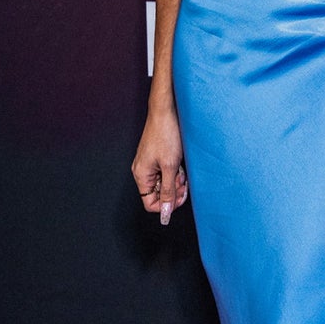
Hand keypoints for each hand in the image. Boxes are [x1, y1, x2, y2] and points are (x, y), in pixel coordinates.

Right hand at [131, 107, 188, 225]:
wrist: (166, 110)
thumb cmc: (166, 133)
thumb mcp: (170, 166)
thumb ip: (168, 191)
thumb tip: (165, 212)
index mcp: (141, 175)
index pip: (150, 203)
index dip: (166, 204)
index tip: (180, 197)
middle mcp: (142, 171)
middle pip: (158, 193)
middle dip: (173, 190)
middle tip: (183, 181)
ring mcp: (149, 163)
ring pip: (164, 182)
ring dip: (175, 180)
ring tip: (182, 169)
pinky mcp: (157, 156)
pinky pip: (165, 171)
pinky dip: (174, 170)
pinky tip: (180, 162)